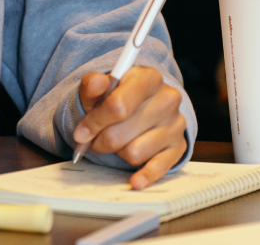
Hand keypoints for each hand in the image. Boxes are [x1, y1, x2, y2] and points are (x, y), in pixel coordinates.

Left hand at [72, 66, 186, 189]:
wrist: (142, 101)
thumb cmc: (118, 93)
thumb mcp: (101, 86)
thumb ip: (92, 85)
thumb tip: (96, 83)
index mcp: (148, 78)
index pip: (118, 106)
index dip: (95, 122)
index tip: (81, 133)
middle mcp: (168, 99)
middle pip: (122, 133)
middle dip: (101, 140)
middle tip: (95, 140)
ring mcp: (176, 124)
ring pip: (135, 153)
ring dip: (117, 152)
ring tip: (116, 140)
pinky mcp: (179, 146)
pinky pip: (160, 167)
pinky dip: (145, 175)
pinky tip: (135, 181)